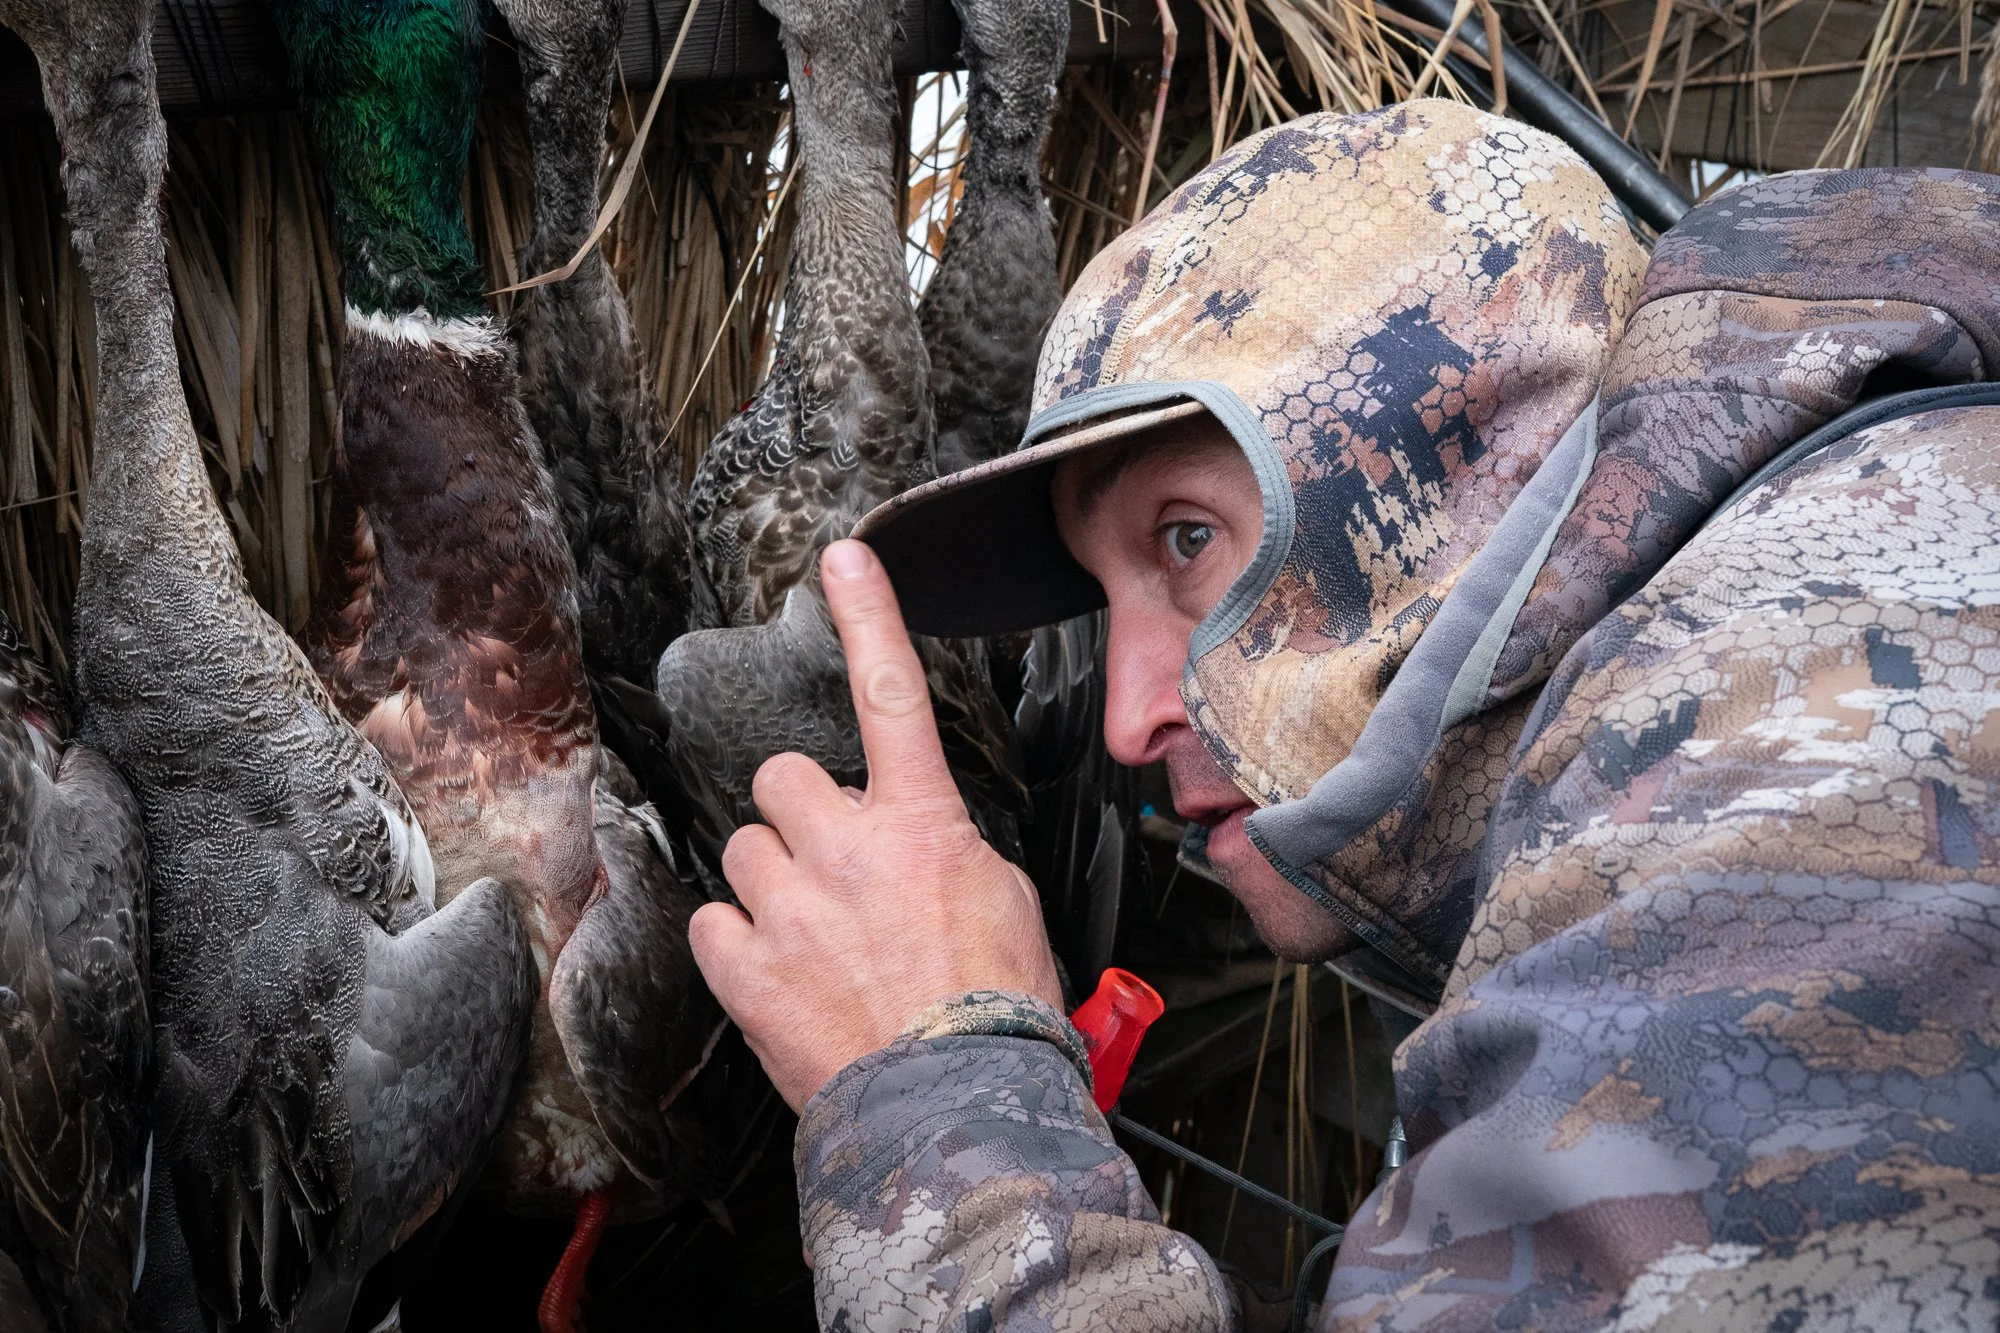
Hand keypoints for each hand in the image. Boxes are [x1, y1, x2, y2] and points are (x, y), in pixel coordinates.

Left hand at [688, 539, 1064, 1110]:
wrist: (953, 1105)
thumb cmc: (993, 1009)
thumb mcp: (1002, 901)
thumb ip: (946, 847)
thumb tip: (915, 840)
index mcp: (923, 824)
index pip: (893, 694)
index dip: (869, 616)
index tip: (844, 556)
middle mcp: (848, 848)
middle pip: (781, 779)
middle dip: (799, 816)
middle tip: (830, 869)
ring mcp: (790, 906)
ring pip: (742, 847)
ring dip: (769, 880)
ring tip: (813, 937)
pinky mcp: (745, 967)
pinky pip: (712, 921)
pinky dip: (739, 944)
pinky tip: (782, 975)